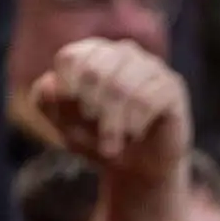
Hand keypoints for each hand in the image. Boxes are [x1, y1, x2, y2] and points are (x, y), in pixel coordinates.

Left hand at [30, 38, 190, 182]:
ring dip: (112, 125)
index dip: (67, 91)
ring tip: (112, 147)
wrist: (139, 168)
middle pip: (95, 71)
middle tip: (95, 138)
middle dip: (90, 112)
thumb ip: (47, 102)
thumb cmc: (98, 140)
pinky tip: (134, 135)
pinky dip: (134, 125)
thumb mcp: (64, 124)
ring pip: (121, 87)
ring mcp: (150, 66)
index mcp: (92, 53)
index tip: (70, 118)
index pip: (71, 57)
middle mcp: (122, 52)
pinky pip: (148, 99)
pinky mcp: (172, 86)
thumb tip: (50, 84)